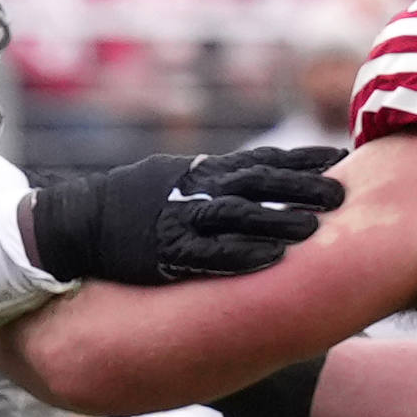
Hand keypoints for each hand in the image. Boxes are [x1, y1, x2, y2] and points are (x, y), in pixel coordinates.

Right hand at [27, 142, 350, 284]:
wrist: (75, 223)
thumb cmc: (127, 202)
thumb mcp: (173, 177)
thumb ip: (212, 176)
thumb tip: (253, 173)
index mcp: (201, 171)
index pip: (261, 160)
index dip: (301, 160)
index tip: (339, 158)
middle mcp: (195, 190)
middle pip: (258, 184)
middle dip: (300, 188)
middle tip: (341, 195)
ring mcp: (180, 220)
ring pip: (238, 216)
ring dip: (277, 220)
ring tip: (315, 228)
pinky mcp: (166, 252)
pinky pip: (209, 253)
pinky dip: (241, 254)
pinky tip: (271, 258)